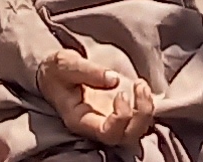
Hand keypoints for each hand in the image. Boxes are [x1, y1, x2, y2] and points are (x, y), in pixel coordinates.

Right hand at [34, 44, 155, 147]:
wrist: (55, 72)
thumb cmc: (57, 70)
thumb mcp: (65, 64)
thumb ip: (88, 71)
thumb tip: (114, 79)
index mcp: (80, 120)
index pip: (107, 134)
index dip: (121, 118)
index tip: (121, 93)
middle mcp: (96, 126)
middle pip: (126, 137)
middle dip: (141, 115)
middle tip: (139, 86)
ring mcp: (109, 121)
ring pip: (137, 132)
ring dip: (147, 111)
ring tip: (141, 85)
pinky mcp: (118, 113)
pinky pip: (139, 120)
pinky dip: (147, 107)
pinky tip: (141, 87)